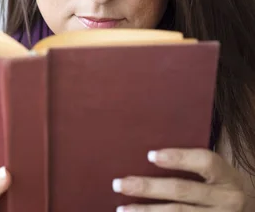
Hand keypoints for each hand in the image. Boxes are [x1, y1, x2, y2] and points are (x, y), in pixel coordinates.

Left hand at [112, 148, 245, 210]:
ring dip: (146, 211)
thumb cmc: (218, 184)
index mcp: (227, 176)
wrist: (247, 210)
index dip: (178, 157)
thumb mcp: (215, 172)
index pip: (205, 161)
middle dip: (148, 187)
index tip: (149, 155)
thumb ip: (190, 162)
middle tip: (119, 184)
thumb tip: (146, 154)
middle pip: (182, 190)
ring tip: (122, 208)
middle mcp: (227, 199)